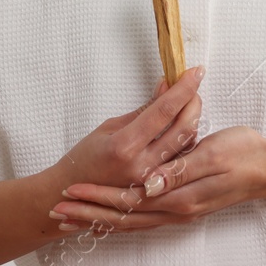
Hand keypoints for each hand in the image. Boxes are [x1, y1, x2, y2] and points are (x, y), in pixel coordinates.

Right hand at [46, 65, 204, 229]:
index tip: (195, 71)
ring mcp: (152, 182)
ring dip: (193, 121)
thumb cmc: (86, 157)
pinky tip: (184, 128)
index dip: (183, 89)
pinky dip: (187, 142)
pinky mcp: (158, 191)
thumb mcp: (110, 127)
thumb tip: (166, 87)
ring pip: (188, 147)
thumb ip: (143, 111)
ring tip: (189, 103)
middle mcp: (142, 166)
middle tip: (193, 86)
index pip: (164, 111)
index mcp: (125, 146)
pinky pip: (181, 163)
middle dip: (194, 103)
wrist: (69, 193)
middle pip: (184, 130)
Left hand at [51, 125, 265, 232]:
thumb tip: (149, 184)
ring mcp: (180, 211)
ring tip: (71, 217)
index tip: (70, 192)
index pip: (129, 200)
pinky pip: (146, 219)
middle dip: (88, 212)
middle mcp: (177, 209)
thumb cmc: (244, 154)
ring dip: (100, 218)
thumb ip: (179, 171)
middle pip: (124, 216)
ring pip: (132, 221)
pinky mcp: (183, 207)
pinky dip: (122, 220)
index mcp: (181, 195)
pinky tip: (108, 218)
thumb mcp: (213, 156)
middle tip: (57, 210)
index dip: (97, 197)